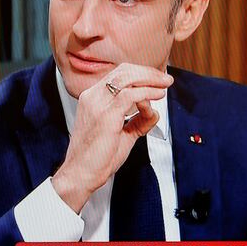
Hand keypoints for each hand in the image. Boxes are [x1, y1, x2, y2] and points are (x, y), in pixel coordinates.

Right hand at [51, 63, 172, 212]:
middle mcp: (92, 96)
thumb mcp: (121, 134)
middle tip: (165, 79)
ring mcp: (97, 104)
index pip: (118, 74)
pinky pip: (131, 95)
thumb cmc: (96, 158)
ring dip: (150, 79)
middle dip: (148, 73)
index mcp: (92, 98)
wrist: (80, 174)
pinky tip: (157, 95)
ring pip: (128, 78)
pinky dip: (147, 93)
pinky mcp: (106, 115)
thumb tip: (153, 113)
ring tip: (164, 84)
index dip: (140, 73)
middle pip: (124, 71)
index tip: (157, 79)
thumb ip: (136, 121)